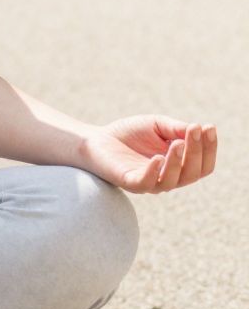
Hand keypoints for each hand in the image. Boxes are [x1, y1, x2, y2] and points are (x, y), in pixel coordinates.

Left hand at [77, 116, 217, 193]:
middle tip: (195, 130)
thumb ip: (176, 128)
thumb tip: (197, 129)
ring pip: (173, 181)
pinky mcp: (131, 182)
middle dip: (197, 152)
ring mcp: (150, 183)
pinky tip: (157, 157)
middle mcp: (168, 178)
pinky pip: (146, 183)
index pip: (202, 165)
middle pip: (192, 173)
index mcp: (178, 167)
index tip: (209, 127)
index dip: (209, 148)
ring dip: (178, 161)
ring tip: (178, 142)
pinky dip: (154, 171)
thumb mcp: (157, 125)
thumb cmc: (130, 134)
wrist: (98, 140)